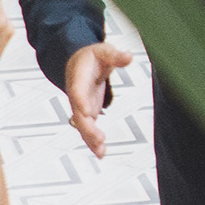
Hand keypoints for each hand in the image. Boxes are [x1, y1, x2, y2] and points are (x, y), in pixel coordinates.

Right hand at [61, 40, 134, 156]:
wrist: (78, 63)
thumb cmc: (90, 58)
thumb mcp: (103, 51)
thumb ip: (115, 55)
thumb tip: (127, 57)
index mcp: (78, 78)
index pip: (78, 91)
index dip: (81, 101)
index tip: (87, 111)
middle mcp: (77, 95)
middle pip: (79, 113)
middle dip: (87, 127)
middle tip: (98, 138)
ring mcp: (81, 106)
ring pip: (82, 126)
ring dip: (90, 139)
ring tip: (100, 151)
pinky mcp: (87, 113)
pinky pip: (88, 129)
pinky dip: (93, 141)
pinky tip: (101, 152)